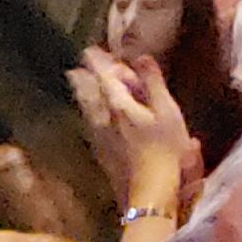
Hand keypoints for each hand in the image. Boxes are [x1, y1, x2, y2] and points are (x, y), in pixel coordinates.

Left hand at [69, 46, 193, 207]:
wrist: (149, 190)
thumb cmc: (164, 148)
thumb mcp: (167, 111)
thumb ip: (153, 83)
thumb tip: (142, 57)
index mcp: (119, 105)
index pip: (104, 78)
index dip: (97, 63)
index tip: (88, 51)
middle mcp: (103, 119)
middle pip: (88, 94)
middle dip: (82, 79)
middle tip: (74, 69)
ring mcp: (100, 138)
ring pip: (86, 110)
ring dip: (81, 95)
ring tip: (74, 85)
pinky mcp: (101, 153)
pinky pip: (89, 125)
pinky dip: (87, 113)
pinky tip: (87, 117)